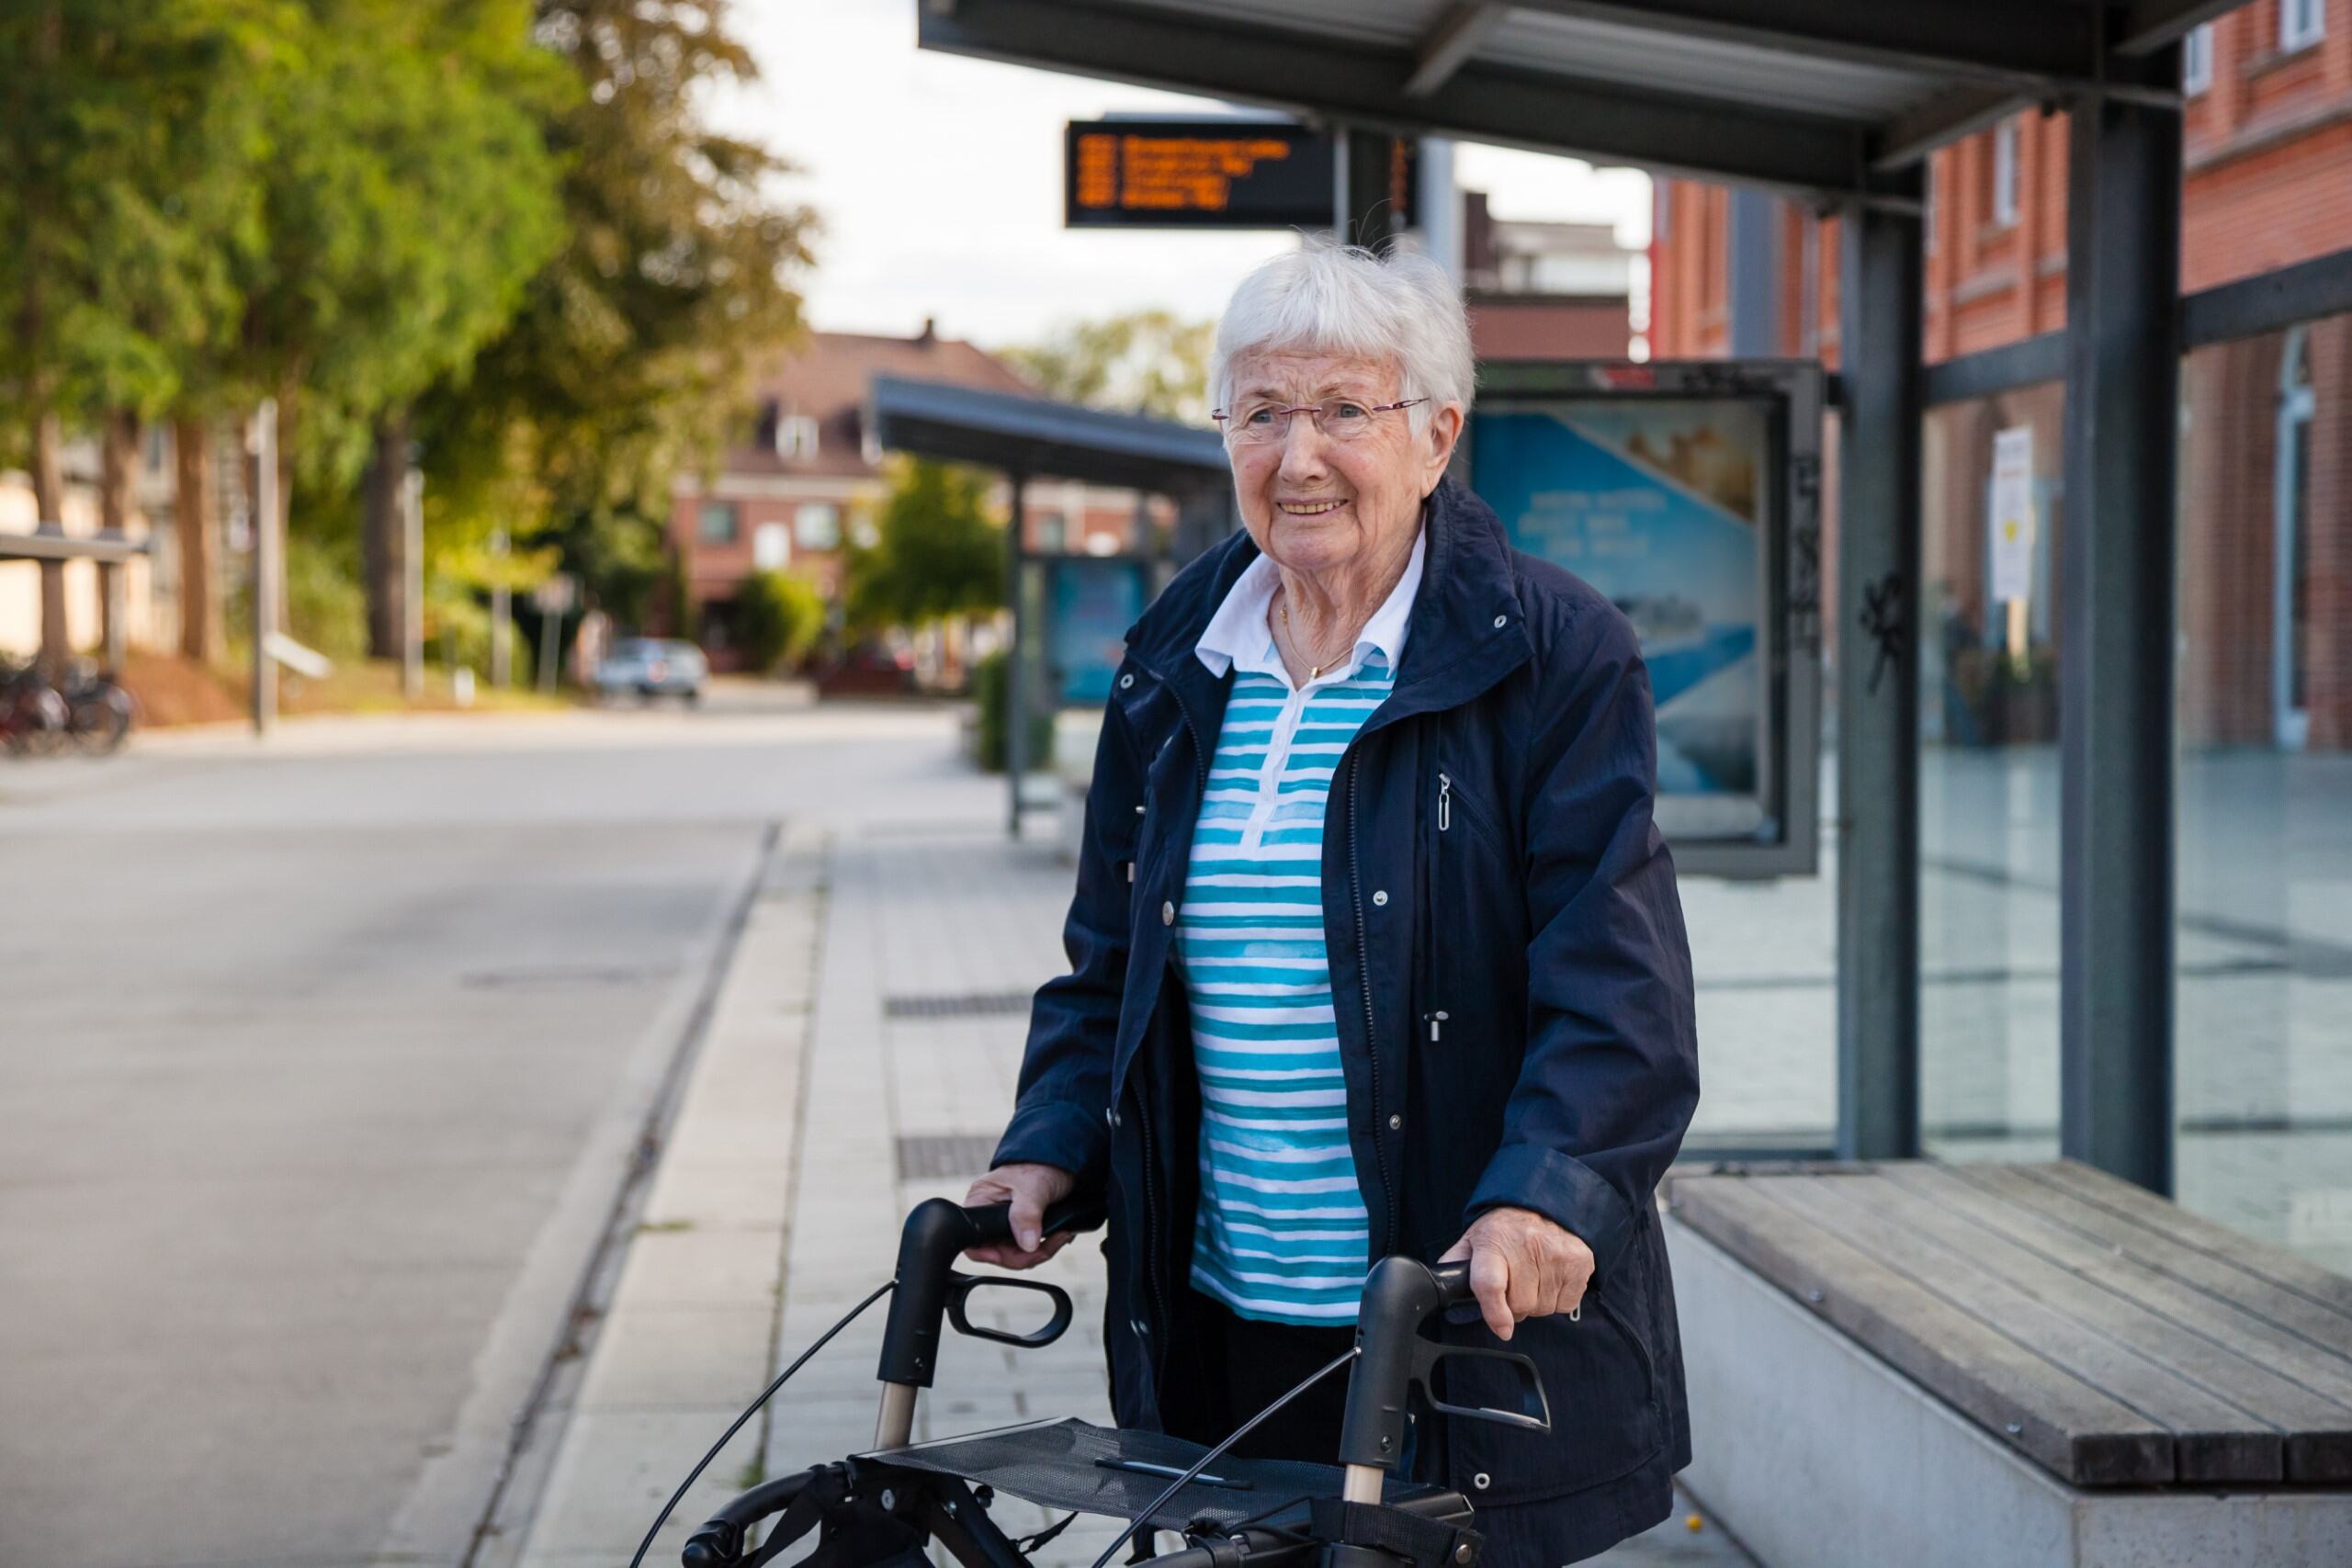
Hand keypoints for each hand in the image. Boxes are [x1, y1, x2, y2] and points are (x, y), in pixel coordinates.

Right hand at [962, 1162, 1077, 1269]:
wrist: (1061, 1161)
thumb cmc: (1041, 1165)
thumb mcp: (1033, 1187)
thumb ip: (1027, 1214)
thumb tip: (1027, 1245)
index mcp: (980, 1201)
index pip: (974, 1241)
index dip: (991, 1254)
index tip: (1014, 1255)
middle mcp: (989, 1213)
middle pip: (998, 1252)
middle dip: (1026, 1254)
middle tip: (1051, 1244)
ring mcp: (1005, 1222)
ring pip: (1015, 1253)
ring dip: (1040, 1251)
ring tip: (1060, 1236)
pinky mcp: (1021, 1226)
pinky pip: (1027, 1247)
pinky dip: (1044, 1246)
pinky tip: (1059, 1235)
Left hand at [1439, 1206, 1594, 1341]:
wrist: (1545, 1203)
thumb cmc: (1503, 1229)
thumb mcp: (1473, 1239)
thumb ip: (1455, 1265)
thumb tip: (1441, 1289)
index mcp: (1493, 1241)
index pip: (1491, 1284)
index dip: (1495, 1313)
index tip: (1502, 1329)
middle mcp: (1527, 1246)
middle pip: (1521, 1304)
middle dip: (1514, 1305)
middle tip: (1514, 1284)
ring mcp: (1557, 1254)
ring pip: (1544, 1308)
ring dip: (1537, 1302)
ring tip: (1533, 1277)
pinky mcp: (1580, 1262)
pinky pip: (1566, 1304)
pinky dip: (1557, 1298)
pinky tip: (1551, 1276)